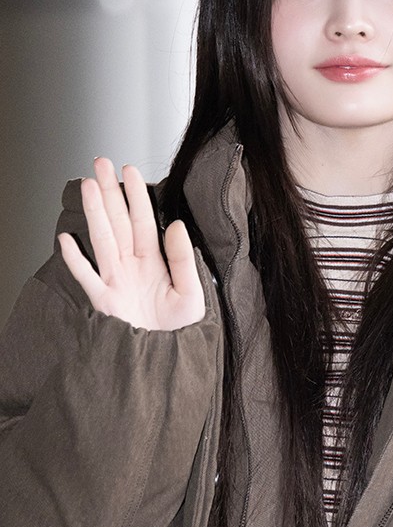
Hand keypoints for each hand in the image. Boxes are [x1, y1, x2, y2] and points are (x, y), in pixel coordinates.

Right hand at [57, 157, 204, 330]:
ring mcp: (116, 283)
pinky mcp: (104, 303)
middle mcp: (132, 268)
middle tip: (100, 164)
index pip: (143, 221)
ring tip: (87, 185)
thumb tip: (175, 226)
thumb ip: (183, 260)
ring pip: (102, 240)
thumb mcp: (192, 294)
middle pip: (117, 222)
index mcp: (154, 264)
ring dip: (94, 212)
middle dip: (109, 192)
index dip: (136, 196)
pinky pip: (86, 278)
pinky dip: (74, 260)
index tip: (129, 172)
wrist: (168, 362)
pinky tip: (66, 240)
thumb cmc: (180, 331)